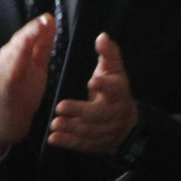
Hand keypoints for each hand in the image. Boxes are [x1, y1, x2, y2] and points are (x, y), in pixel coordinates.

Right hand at [0, 15, 57, 163]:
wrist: (6, 118)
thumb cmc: (22, 90)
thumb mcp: (36, 66)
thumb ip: (42, 46)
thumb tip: (50, 23)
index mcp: (17, 53)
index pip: (27, 36)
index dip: (38, 26)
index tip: (50, 17)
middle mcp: (8, 59)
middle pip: (19, 40)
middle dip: (32, 29)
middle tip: (46, 19)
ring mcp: (4, 72)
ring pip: (13, 53)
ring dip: (24, 41)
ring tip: (36, 31)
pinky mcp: (4, 87)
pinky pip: (10, 73)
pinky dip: (16, 63)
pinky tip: (23, 54)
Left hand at [47, 33, 138, 153]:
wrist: (127, 125)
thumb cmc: (115, 91)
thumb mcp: (114, 71)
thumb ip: (109, 54)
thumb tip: (102, 36)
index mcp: (118, 93)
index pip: (114, 89)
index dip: (105, 86)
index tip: (92, 82)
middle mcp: (113, 113)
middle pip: (98, 114)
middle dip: (80, 111)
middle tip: (60, 107)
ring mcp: (105, 131)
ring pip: (89, 131)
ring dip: (71, 128)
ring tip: (54, 123)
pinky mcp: (96, 143)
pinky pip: (82, 144)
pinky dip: (68, 143)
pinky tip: (53, 139)